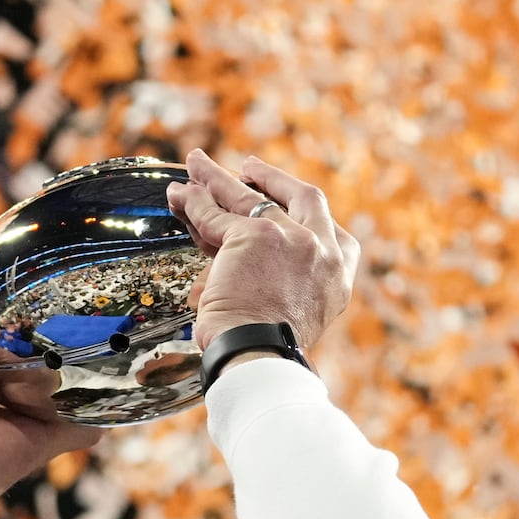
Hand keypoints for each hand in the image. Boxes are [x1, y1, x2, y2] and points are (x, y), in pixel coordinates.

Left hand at [166, 150, 359, 349]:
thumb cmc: (266, 347)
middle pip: (298, 196)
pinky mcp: (255, 236)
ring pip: (249, 198)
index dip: (295, 205)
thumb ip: (281, 281)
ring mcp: (292, 238)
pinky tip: (180, 194)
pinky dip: (195, 204)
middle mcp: (323, 249)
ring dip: (218, 179)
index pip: (319, 225)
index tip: (277, 194)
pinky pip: (217, 215)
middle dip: (271, 178)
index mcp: (339, 271)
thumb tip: (230, 261)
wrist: (260, 355)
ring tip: (195, 163)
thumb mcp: (290, 311)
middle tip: (247, 167)